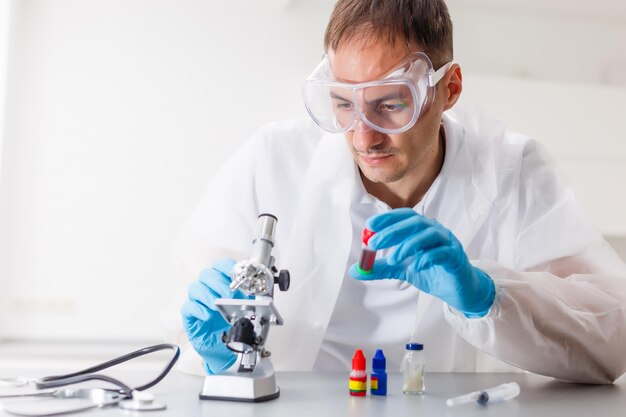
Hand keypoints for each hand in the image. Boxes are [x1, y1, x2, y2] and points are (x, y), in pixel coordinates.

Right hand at [181, 258, 248, 373]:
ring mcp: (198, 303)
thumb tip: (255, 293)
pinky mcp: (190, 317)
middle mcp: (209, 290)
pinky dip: (198, 309)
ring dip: (207, 294)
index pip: (220, 266)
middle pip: (206, 274)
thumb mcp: (245, 312)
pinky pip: (188, 308)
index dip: (227, 267)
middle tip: (230, 294)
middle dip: (219, 282)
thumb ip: (248, 300)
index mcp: (222, 284)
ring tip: (217, 305)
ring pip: (195, 288)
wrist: (226, 351)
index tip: (236, 275)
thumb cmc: (233, 328)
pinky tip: (208, 316)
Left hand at [349, 208, 494, 317]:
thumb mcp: (402, 269)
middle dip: (392, 232)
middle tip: (373, 244)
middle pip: (414, 223)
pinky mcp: (456, 257)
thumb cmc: (430, 272)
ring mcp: (447, 242)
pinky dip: (427, 258)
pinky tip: (414, 266)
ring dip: (408, 245)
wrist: (457, 290)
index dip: (387, 218)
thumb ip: (381, 267)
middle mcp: (435, 231)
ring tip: (392, 259)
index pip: (404, 217)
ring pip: (428, 235)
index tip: (369, 226)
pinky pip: (442, 253)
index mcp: (422, 229)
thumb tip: (354, 270)